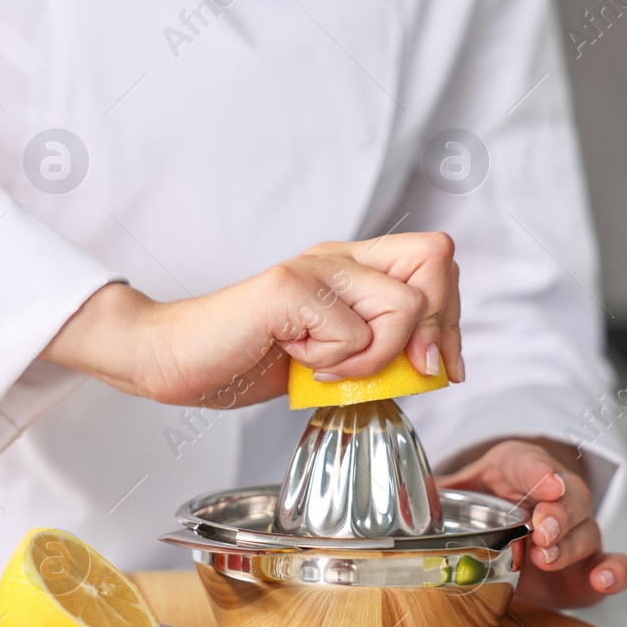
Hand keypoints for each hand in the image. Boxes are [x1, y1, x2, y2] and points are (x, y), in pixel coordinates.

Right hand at [40, 233, 463, 406]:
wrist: (175, 359)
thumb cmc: (245, 358)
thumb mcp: (334, 358)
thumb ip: (380, 349)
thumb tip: (435, 364)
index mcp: (351, 266)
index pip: (437, 260)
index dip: (451, 317)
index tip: (438, 366)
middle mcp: (338, 257)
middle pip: (436, 261)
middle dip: (435, 330)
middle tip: (399, 368)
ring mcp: (314, 269)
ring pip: (404, 306)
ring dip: (378, 357)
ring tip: (331, 369)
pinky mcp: (289, 290)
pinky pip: (354, 334)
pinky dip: (337, 366)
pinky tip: (301, 366)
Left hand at [437, 438, 626, 607]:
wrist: (506, 526)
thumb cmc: (478, 504)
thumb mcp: (452, 492)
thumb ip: (429, 498)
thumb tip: (396, 505)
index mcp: (515, 470)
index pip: (529, 463)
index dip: (539, 473)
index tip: (546, 485)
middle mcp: (551, 497)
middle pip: (568, 497)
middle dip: (557, 514)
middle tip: (540, 533)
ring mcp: (573, 531)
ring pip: (588, 529)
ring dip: (572, 544)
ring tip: (548, 556)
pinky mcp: (587, 565)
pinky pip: (613, 563)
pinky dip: (616, 571)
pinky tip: (605, 578)